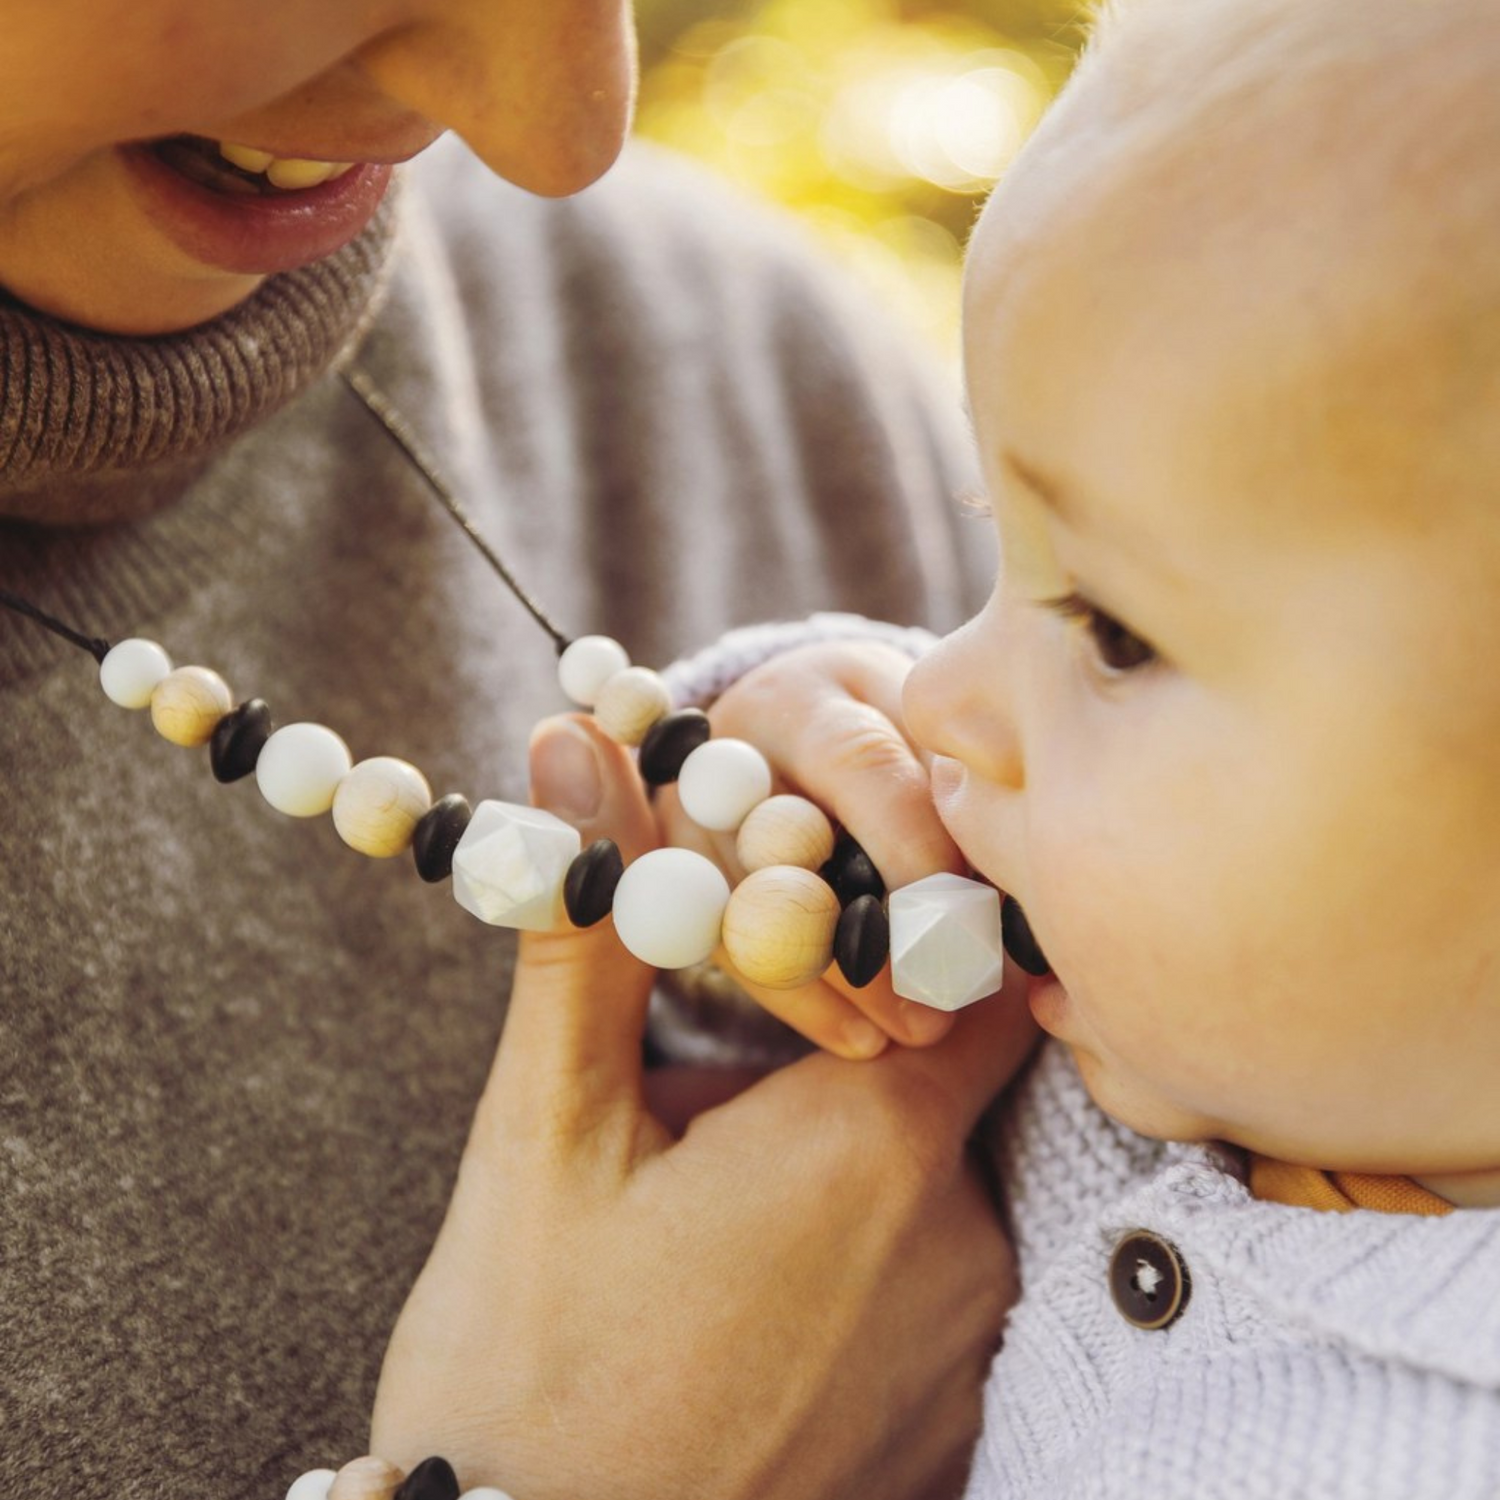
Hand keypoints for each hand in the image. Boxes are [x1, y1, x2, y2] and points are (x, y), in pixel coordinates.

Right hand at [371, 714, 1037, 1499]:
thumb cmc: (524, 1360)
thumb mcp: (544, 1130)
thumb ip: (591, 931)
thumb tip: (582, 750)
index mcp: (870, 1139)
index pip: (974, 965)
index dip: (914, 930)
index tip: (841, 931)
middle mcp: (961, 1239)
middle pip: (945, 1074)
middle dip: (851, 1056)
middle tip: (725, 1103)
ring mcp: (967, 1344)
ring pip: (936, 1185)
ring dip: (851, 1171)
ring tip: (716, 1229)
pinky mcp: (954, 1427)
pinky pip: (937, 1291)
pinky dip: (866, 1270)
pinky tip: (753, 1312)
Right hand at [657, 640, 971, 1057]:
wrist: (800, 726)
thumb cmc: (893, 733)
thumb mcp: (928, 732)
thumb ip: (955, 789)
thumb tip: (1006, 882)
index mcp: (814, 695)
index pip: (856, 765)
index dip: (909, 848)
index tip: (966, 925)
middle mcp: (732, 748)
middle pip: (784, 845)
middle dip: (869, 934)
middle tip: (943, 1000)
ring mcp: (690, 815)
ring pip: (750, 910)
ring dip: (841, 983)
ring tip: (920, 1030)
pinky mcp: (673, 876)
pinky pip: (728, 953)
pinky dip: (803, 1003)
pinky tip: (867, 1038)